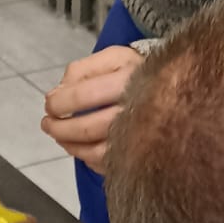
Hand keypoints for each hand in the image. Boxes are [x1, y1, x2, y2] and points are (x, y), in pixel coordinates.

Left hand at [40, 44, 144, 169]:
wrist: (175, 87)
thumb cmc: (134, 72)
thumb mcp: (110, 57)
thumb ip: (79, 71)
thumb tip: (56, 94)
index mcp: (128, 80)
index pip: (82, 96)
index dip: (58, 103)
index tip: (49, 105)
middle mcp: (137, 110)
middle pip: (89, 129)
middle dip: (60, 129)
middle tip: (48, 125)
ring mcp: (141, 136)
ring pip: (98, 152)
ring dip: (72, 147)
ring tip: (60, 137)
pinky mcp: (142, 154)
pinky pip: (110, 165)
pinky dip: (89, 158)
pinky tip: (82, 147)